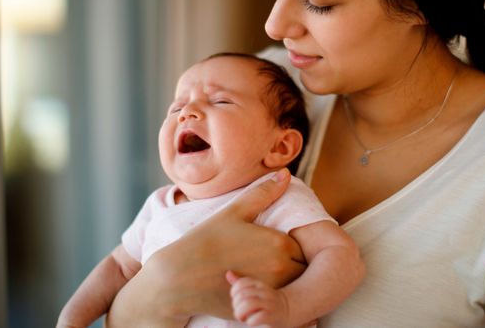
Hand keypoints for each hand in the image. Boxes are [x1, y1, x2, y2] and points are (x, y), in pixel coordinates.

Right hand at [106, 169, 306, 327]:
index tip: (285, 245)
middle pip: (305, 270)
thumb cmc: (205, 241)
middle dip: (298, 266)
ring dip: (290, 284)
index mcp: (280, 244)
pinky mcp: (259, 312)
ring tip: (268, 275)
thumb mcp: (233, 212)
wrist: (177, 279)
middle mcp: (281, 271)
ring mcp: (271, 294)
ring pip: (296, 290)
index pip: (308, 246)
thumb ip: (263, 193)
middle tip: (277, 261)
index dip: (299, 245)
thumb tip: (285, 173)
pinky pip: (279, 308)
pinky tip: (259, 293)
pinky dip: (275, 301)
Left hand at [227, 271, 290, 326]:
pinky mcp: (272, 316)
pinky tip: (251, 322)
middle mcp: (265, 292)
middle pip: (242, 295)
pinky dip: (250, 321)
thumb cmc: (265, 300)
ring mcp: (269, 304)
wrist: (287, 309)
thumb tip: (228, 273)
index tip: (236, 299)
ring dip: (240, 313)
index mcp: (259, 284)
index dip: (234, 292)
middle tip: (239, 311)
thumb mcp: (255, 289)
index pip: (241, 283)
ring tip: (242, 317)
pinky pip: (257, 318)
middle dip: (236, 306)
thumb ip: (241, 283)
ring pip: (248, 305)